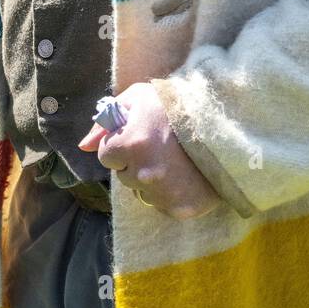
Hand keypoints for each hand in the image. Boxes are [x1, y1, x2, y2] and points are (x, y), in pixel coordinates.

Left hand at [77, 81, 220, 219]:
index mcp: (130, 144)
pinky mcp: (181, 209)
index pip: (106, 156)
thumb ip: (106, 121)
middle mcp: (143, 173)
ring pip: (142, 193)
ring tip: (175, 160)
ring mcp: (163, 194)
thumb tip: (83, 146)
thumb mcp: (138, 98)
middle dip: (135, 162)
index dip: (122, 144)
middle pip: (124, 176)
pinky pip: (163, 206)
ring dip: (152, 180)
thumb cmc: (176, 105)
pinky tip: (185, 176)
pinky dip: (171, 194)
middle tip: (161, 145)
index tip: (142, 134)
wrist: (225, 122)